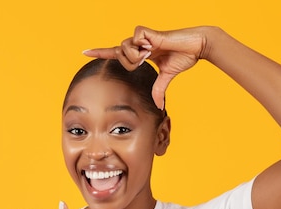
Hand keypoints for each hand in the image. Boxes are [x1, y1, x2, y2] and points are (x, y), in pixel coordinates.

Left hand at [83, 26, 211, 108]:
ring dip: (138, 56)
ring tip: (153, 51)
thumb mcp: (167, 77)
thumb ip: (158, 89)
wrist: (196, 46)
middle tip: (148, 59)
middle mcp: (137, 43)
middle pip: (119, 55)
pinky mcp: (144, 31)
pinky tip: (154, 44)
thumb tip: (159, 106)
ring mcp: (140, 37)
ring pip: (124, 49)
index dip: (100, 52)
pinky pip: (134, 42)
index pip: (116, 53)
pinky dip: (144, 47)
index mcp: (140, 53)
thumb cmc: (183, 57)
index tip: (85, 52)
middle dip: (132, 62)